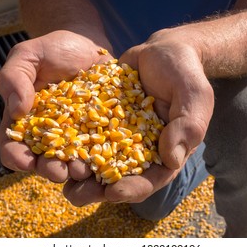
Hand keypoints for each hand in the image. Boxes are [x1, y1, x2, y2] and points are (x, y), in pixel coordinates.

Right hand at [0, 30, 111, 180]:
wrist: (87, 44)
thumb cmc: (53, 49)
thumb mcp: (27, 56)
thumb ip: (14, 78)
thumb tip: (17, 110)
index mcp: (28, 120)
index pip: (14, 145)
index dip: (16, 156)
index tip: (23, 161)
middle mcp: (52, 132)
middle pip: (46, 159)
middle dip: (49, 169)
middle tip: (59, 172)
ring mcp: (78, 133)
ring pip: (74, 159)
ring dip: (76, 169)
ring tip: (83, 169)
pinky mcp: (101, 129)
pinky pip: (102, 146)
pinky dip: (103, 156)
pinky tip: (107, 159)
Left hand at [62, 27, 213, 205]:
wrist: (163, 50)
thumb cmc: (184, 71)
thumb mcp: (193, 94)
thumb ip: (188, 125)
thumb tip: (172, 160)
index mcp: (166, 149)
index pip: (151, 178)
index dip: (133, 188)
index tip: (113, 192)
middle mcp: (141, 147)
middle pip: (120, 176)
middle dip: (97, 189)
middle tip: (75, 195)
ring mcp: (120, 133)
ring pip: (99, 158)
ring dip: (80, 171)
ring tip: (57, 176)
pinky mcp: (104, 117)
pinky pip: (87, 132)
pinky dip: (72, 141)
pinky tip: (53, 146)